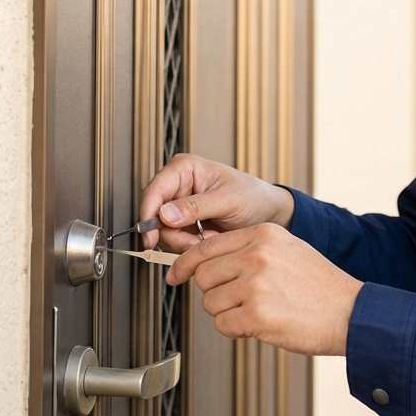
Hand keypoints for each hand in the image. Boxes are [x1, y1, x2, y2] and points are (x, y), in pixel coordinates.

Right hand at [139, 153, 294, 251]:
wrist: (267, 213)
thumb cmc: (253, 196)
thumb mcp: (228, 199)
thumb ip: (196, 206)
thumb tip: (165, 214)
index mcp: (184, 169)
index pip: (154, 191)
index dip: (149, 215)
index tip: (152, 236)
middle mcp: (178, 186)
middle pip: (155, 216)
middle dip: (175, 234)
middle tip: (198, 241)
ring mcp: (179, 207)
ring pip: (163, 233)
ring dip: (185, 242)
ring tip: (210, 238)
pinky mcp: (184, 224)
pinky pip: (174, 241)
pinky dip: (189, 247)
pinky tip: (208, 241)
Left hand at [168, 223, 362, 355]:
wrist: (348, 311)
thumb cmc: (320, 285)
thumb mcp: (287, 248)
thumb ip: (249, 249)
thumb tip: (208, 261)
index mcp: (263, 234)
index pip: (206, 246)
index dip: (185, 264)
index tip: (176, 274)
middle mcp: (257, 255)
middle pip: (204, 276)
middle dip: (214, 292)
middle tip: (236, 299)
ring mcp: (256, 284)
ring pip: (211, 302)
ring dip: (227, 313)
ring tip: (256, 311)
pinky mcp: (257, 314)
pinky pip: (223, 324)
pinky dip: (235, 329)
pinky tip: (258, 324)